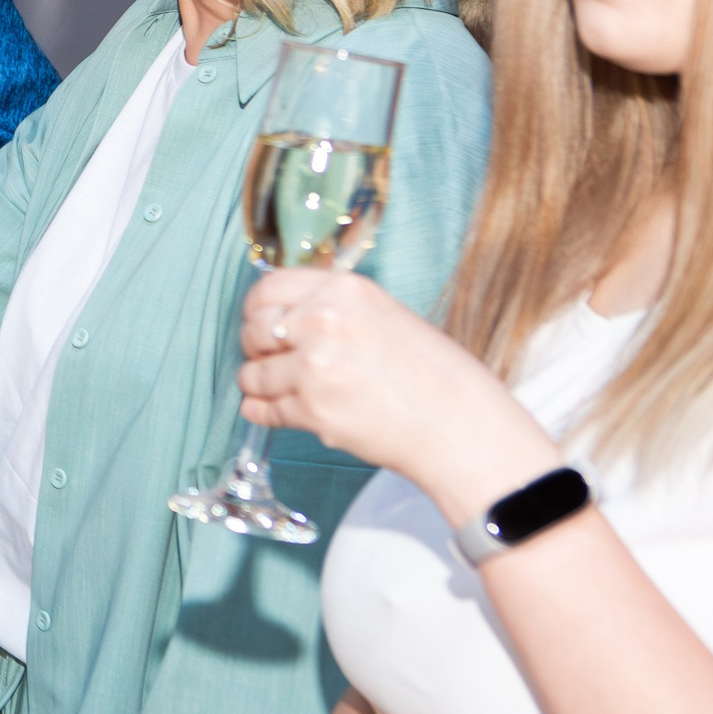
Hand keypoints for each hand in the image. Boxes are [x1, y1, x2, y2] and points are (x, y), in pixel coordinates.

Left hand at [236, 271, 558, 525]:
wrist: (459, 424)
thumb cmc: (431, 373)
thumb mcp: (382, 314)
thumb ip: (331, 308)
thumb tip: (281, 314)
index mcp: (343, 290)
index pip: (268, 289)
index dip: (257, 309)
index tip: (260, 322)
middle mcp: (323, 321)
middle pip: (253, 329)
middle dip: (256, 347)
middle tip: (270, 358)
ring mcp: (315, 366)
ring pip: (253, 374)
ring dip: (259, 384)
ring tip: (281, 388)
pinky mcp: (313, 410)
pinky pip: (265, 409)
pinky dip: (264, 412)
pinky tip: (271, 410)